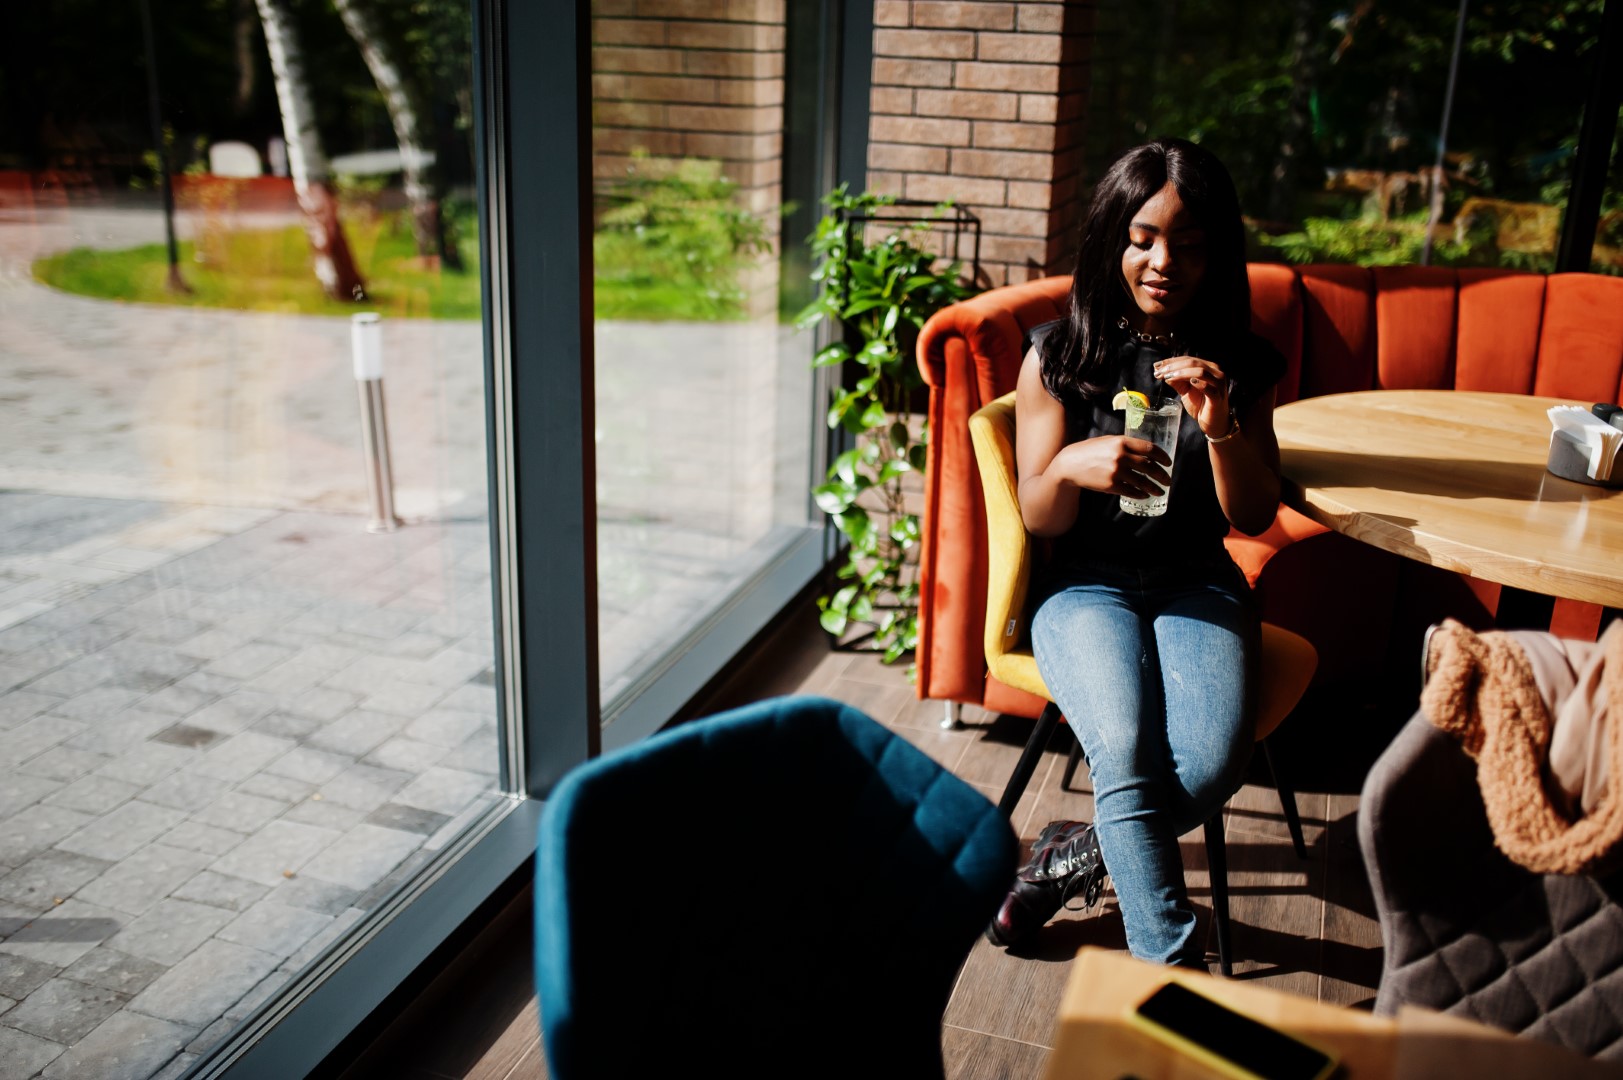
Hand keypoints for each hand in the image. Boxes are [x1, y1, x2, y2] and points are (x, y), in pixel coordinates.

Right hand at [1051, 435, 1171, 500]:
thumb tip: (1145, 452)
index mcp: (1122, 441)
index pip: (1150, 448)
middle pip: (1149, 466)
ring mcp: (1116, 471)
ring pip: (1143, 482)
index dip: (1162, 457)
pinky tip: (1144, 495)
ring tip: (1160, 491)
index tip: (1168, 463)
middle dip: (1162, 475)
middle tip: (1168, 480)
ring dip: (1154, 488)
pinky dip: (1140, 494)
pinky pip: (1131, 491)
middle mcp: (1121, 456)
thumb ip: (1125, 444)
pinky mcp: (1111, 485)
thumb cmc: (1090, 451)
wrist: (1070, 464)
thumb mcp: (1108, 441)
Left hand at [1155, 355, 1232, 438]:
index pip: (1188, 359)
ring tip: (1167, 377)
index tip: (1156, 366)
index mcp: (1208, 367)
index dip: (1171, 361)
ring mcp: (1218, 384)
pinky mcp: (1218, 396)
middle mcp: (1215, 372)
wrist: (1213, 422)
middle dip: (1173, 366)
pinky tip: (1189, 382)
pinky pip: (1208, 387)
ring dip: (1181, 373)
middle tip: (1158, 372)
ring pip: (1200, 372)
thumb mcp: (1186, 390)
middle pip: (1193, 363)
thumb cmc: (1200, 405)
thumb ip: (1177, 381)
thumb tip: (1162, 372)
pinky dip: (1198, 383)